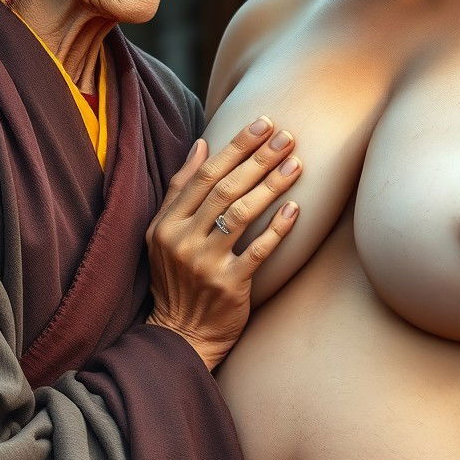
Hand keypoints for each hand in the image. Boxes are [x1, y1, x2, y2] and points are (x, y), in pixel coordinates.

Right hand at [145, 117, 300, 369]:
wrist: (181, 335)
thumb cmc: (177, 278)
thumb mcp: (163, 233)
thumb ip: (180, 190)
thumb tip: (201, 145)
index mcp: (167, 223)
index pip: (204, 175)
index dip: (235, 147)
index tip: (261, 124)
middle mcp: (182, 240)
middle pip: (225, 189)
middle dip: (258, 159)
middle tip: (287, 137)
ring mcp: (205, 264)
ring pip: (241, 214)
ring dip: (271, 186)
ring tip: (296, 164)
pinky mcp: (229, 286)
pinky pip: (257, 251)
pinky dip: (277, 229)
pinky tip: (295, 209)